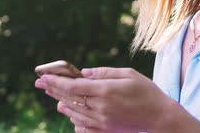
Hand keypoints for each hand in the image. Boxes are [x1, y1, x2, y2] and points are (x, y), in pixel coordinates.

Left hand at [34, 67, 173, 132]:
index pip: (74, 86)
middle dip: (54, 89)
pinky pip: (82, 125)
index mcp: (106, 91)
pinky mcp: (105, 129)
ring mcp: (102, 121)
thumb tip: (83, 72)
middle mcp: (100, 107)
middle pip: (70, 98)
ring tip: (52, 95)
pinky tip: (68, 110)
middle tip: (41, 83)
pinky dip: (73, 117)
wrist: (159, 116)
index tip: (44, 76)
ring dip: (61, 102)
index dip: (56, 81)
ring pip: (74, 112)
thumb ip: (104, 72)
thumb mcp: (128, 74)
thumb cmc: (146, 91)